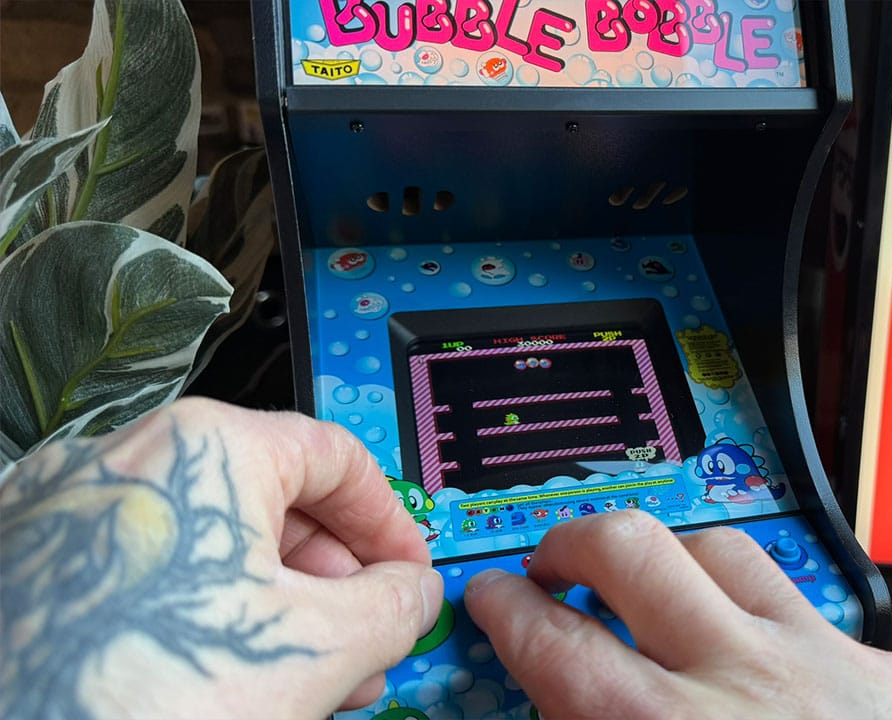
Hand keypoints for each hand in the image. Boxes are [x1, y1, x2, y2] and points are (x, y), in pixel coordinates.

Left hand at [0, 398, 441, 718]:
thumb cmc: (139, 697)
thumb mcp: (313, 650)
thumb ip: (391, 608)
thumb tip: (412, 593)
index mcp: (204, 447)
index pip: (335, 457)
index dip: (389, 524)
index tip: (407, 576)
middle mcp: (124, 458)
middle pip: (267, 501)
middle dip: (331, 581)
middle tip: (361, 641)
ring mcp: (64, 512)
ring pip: (202, 543)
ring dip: (269, 605)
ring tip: (301, 677)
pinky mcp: (26, 566)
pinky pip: (140, 572)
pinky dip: (194, 612)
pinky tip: (219, 677)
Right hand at [465, 511, 891, 718]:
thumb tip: (574, 716)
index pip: (555, 643)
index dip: (509, 607)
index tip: (499, 597)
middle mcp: (745, 684)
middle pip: (630, 550)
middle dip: (574, 543)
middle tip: (559, 562)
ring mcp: (830, 664)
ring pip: (727, 552)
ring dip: (677, 564)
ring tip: (660, 589)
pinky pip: (824, 621)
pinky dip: (786, 638)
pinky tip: (783, 677)